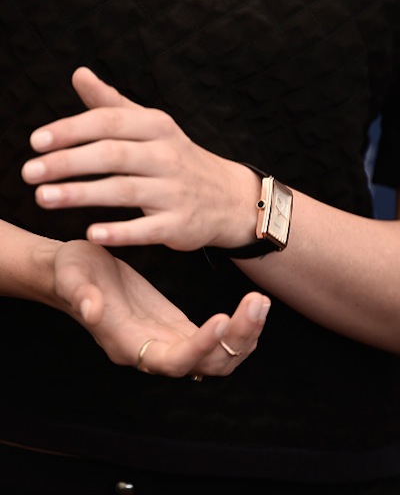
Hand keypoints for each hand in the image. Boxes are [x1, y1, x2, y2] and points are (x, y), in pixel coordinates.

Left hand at [22, 68, 259, 249]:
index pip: (109, 122)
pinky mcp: (180, 224)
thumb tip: (79, 74)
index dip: (70, 131)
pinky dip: (120, 231)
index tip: (35, 142)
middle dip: (67, 163)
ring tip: (43, 198)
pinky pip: (147, 228)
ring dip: (81, 194)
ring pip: (124, 191)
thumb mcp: (152, 126)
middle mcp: (167, 156)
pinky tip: (90, 233)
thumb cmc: (178, 159)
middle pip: (112, 155)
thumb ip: (113, 104)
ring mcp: (175, 192)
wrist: (230, 197)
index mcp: (156, 127)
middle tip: (29, 173)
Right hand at [54, 240, 269, 376]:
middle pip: (205, 366)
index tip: (221, 318)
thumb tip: (92, 310)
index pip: (172, 361)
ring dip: (244, 336)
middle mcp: (152, 351)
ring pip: (217, 359)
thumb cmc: (72, 274)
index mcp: (127, 344)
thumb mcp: (73, 276)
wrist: (77, 273)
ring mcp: (168, 342)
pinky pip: (216, 342)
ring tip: (260, 302)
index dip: (199, 347)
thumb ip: (81, 295)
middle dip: (236, 340)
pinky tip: (251, 307)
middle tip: (257, 303)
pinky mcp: (178, 329)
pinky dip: (238, 330)